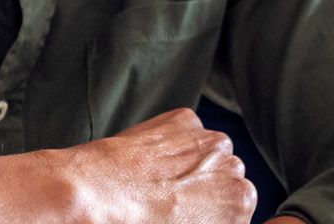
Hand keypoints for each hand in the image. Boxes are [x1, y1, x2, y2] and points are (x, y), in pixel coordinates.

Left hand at [51, 109, 255, 223]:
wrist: (93, 195)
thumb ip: (209, 221)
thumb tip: (201, 215)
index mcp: (240, 201)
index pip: (237, 209)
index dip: (211, 216)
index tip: (192, 218)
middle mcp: (233, 166)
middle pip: (228, 180)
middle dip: (206, 190)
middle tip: (171, 205)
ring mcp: (209, 138)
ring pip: (210, 154)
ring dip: (192, 165)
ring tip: (157, 184)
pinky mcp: (184, 118)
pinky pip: (187, 133)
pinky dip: (173, 144)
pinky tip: (149, 163)